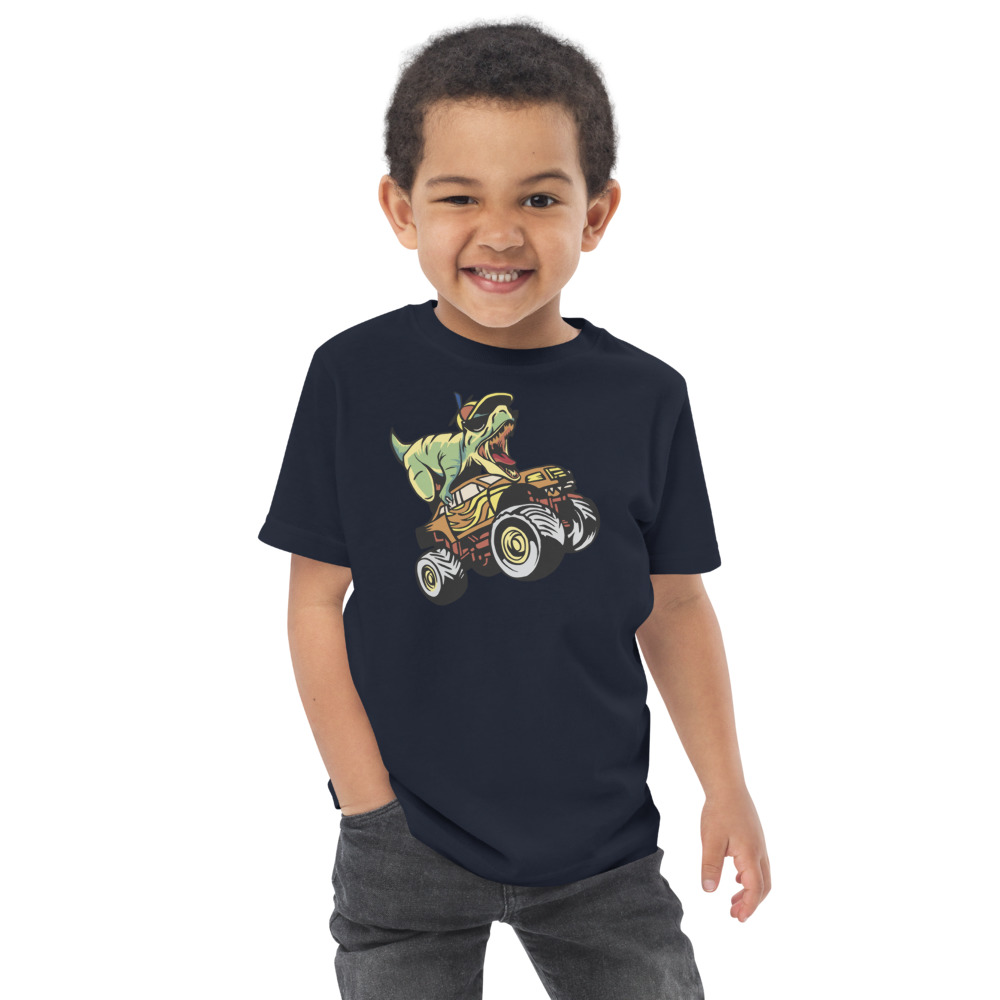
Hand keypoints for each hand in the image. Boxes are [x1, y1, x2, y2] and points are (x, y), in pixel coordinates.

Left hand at [700, 787, 770, 921]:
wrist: (728, 787)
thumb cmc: (719, 812)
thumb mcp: (711, 841)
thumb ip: (710, 866)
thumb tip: (708, 890)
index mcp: (750, 855)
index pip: (755, 889)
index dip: (749, 906)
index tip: (738, 919)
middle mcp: (759, 852)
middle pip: (763, 886)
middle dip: (751, 903)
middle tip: (735, 915)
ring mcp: (759, 845)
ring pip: (762, 875)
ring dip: (750, 891)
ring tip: (733, 901)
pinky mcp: (755, 839)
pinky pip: (758, 865)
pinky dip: (750, 878)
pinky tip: (735, 879)